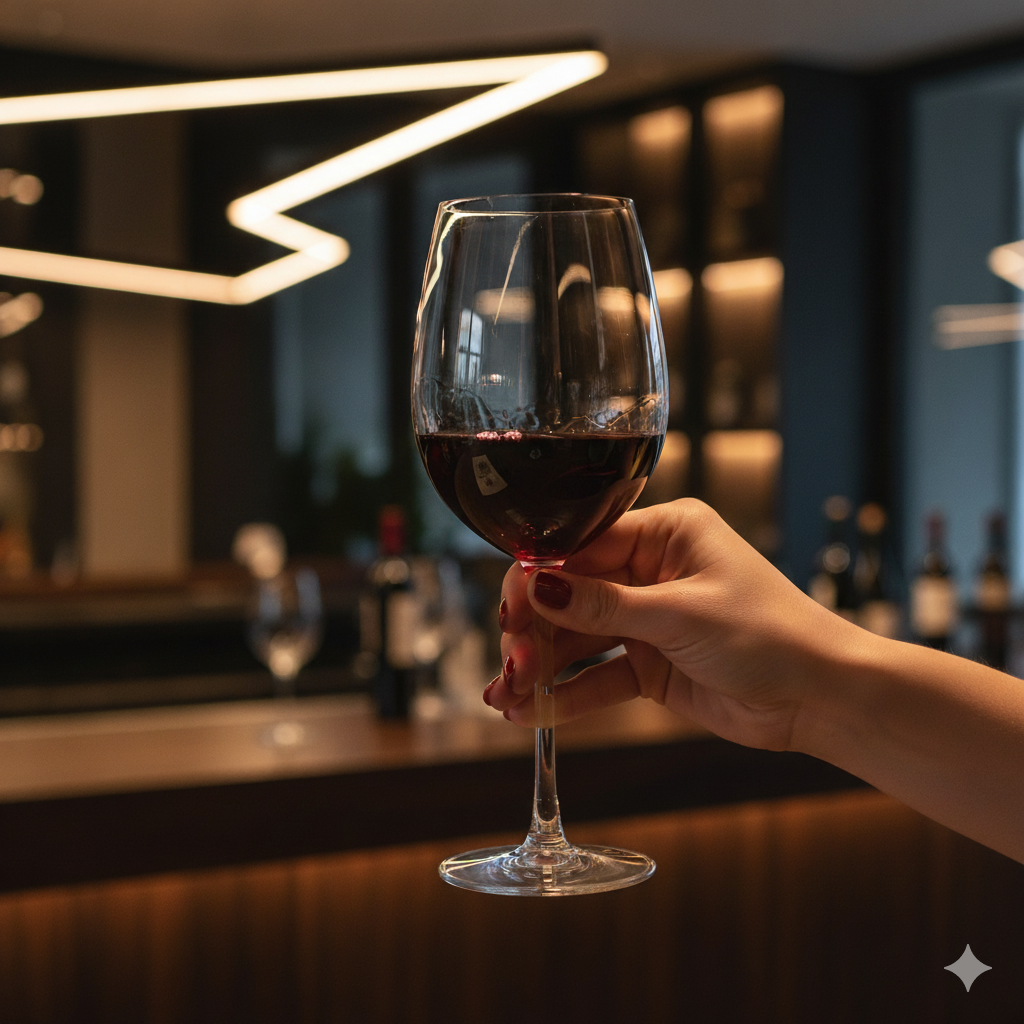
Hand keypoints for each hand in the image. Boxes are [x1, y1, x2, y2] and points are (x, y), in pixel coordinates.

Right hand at [487, 499, 860, 751]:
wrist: (821, 698)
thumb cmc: (771, 635)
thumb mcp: (682, 615)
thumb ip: (605, 605)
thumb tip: (538, 586)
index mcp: (665, 534)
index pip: (581, 547)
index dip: (539, 578)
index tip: (510, 611)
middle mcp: (651, 570)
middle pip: (571, 595)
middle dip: (536, 631)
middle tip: (512, 666)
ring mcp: (649, 619)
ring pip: (578, 639)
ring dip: (542, 668)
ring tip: (507, 698)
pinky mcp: (651, 665)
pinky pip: (599, 676)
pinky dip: (569, 696)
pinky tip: (535, 713)